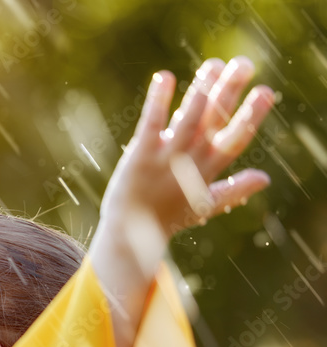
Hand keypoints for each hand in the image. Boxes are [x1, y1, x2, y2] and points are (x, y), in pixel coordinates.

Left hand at [99, 56, 276, 240]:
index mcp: (208, 170)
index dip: (251, 116)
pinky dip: (158, 101)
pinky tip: (165, 77)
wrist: (129, 233)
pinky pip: (151, 124)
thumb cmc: (167, 217)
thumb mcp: (204, 205)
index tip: (267, 92)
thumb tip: (265, 179)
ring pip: (188, 120)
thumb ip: (234, 189)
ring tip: (214, 66)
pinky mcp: (140, 154)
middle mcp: (190, 162)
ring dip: (201, 93)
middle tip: (245, 63)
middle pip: (214, 122)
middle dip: (230, 93)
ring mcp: (165, 158)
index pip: (235, 139)